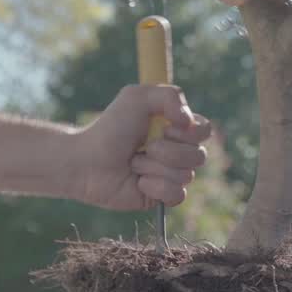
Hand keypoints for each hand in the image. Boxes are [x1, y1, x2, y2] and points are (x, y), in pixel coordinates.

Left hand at [70, 85, 212, 210]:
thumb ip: (171, 95)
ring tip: (134, 163)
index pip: (204, 131)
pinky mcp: (161, 196)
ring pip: (186, 176)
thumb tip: (189, 122)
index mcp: (176, 128)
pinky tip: (138, 182)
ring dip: (154, 167)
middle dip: (168, 151)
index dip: (189, 132)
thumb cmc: (110, 128)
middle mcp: (177, 152)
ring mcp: (170, 175)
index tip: (166, 126)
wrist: (87, 161)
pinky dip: (155, 187)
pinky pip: (177, 196)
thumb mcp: (137, 97)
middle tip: (144, 146)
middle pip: (199, 156)